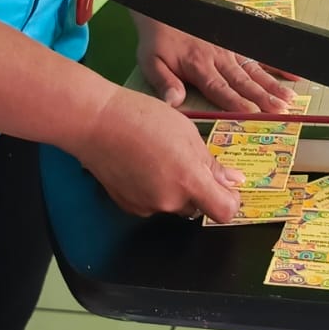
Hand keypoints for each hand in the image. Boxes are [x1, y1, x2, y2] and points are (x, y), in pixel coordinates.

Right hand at [78, 86, 244, 219]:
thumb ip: (210, 163)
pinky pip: (152, 203)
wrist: (95, 122)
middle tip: (185, 158)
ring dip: (175, 188)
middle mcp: (169, 201)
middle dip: (198, 188)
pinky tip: (142, 165)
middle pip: (197, 206)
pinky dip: (153, 189)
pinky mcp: (128, 206)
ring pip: (173, 204)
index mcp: (188, 180)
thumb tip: (233, 181)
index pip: (224, 212)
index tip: (227, 188)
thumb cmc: (142, 118)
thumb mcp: (187, 132)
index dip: (230, 201)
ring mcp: (147, 206)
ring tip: (159, 157)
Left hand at [136, 21, 295, 114]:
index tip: (252, 112)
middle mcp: (218, 58)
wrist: (166, 8)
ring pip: (254, 70)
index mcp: (197, 66)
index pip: (219, 87)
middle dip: (263, 96)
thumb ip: (164, 82)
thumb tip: (174, 102)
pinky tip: (292, 75)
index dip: (236, 101)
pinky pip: (258, 55)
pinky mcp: (235, 44)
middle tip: (280, 109)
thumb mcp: (151, 62)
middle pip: (243, 80)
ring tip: (290, 98)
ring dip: (273, 84)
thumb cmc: (158, 41)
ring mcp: (229, 50)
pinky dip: (276, 65)